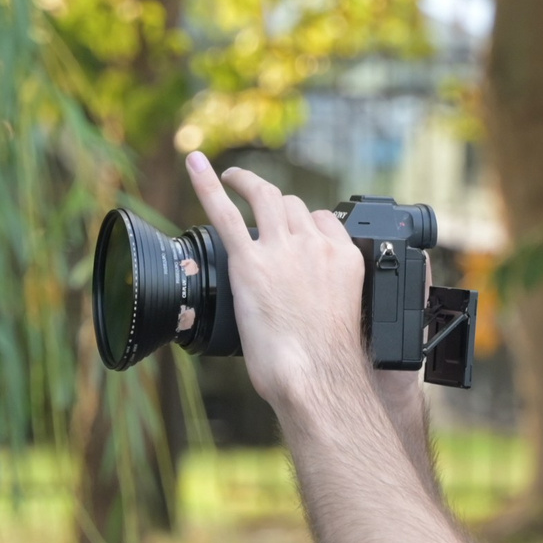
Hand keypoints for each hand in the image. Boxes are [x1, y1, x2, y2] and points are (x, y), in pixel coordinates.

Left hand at [184, 152, 369, 426]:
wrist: (318, 377)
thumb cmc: (330, 364)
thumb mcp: (349, 320)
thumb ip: (335, 299)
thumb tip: (322, 309)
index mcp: (344, 258)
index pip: (324, 221)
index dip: (307, 222)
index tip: (297, 228)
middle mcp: (314, 245)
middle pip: (294, 205)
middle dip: (277, 204)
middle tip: (260, 206)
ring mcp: (281, 250)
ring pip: (265, 197)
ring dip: (248, 182)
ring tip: (234, 178)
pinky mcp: (248, 262)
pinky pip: (225, 212)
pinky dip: (208, 184)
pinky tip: (194, 164)